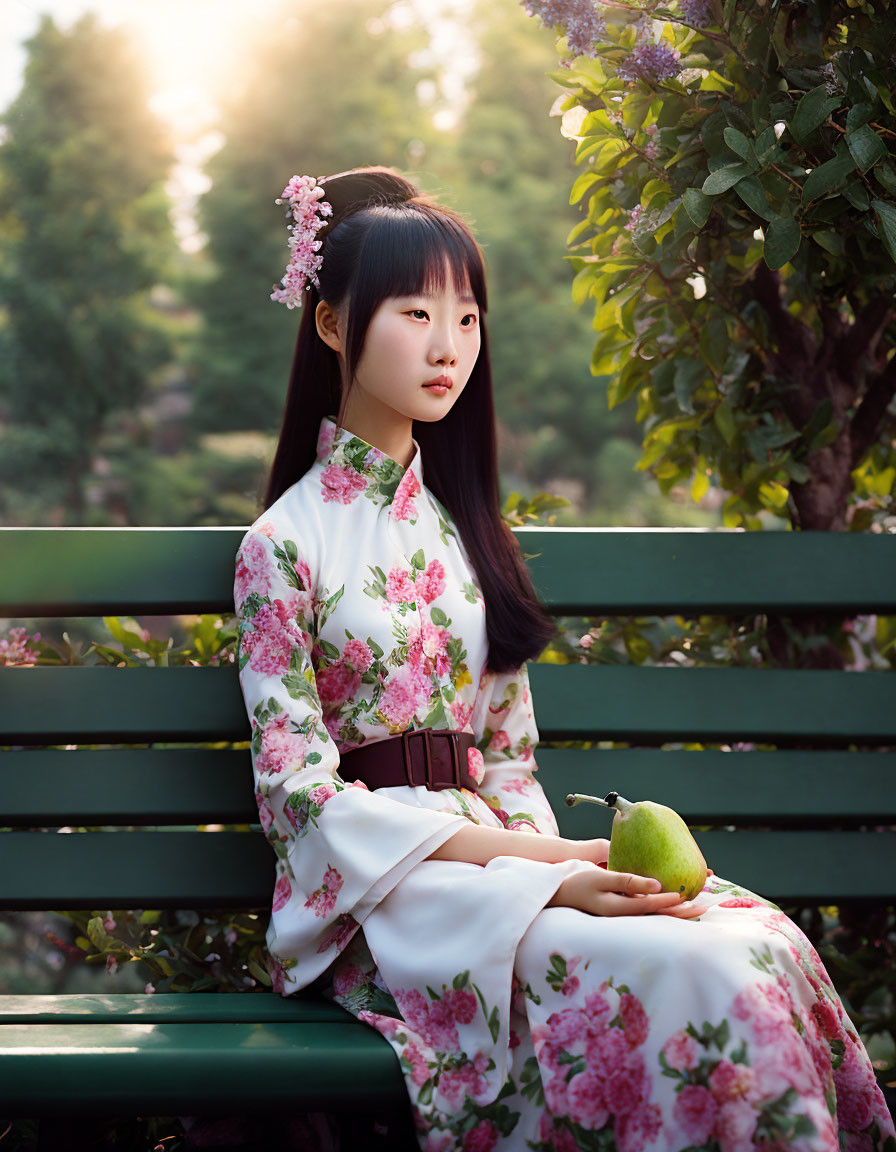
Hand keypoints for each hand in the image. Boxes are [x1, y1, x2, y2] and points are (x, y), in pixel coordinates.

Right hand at [548, 864, 705, 917]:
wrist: (560, 893)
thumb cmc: (578, 883)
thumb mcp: (601, 878)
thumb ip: (627, 880)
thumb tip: (656, 884)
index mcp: (619, 910)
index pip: (652, 906)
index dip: (671, 901)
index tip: (689, 896)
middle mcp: (624, 917)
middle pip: (659, 915)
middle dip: (682, 910)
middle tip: (704, 905)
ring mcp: (624, 915)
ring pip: (656, 915)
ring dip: (676, 910)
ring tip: (696, 906)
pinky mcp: (623, 911)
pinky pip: (648, 910)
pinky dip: (663, 906)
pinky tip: (673, 901)